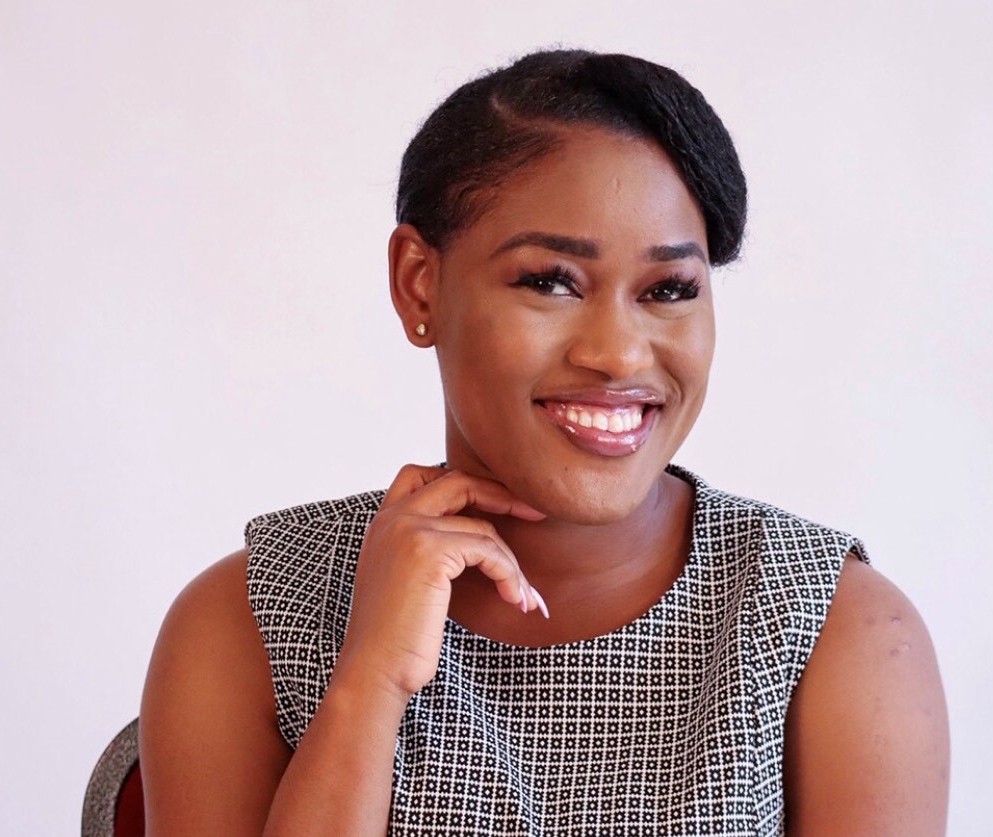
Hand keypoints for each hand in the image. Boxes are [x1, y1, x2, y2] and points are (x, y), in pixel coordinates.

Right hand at [333, 465, 546, 700]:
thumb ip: (426, 549)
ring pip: (482, 526)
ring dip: (511, 562)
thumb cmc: (396, 639)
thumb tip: (478, 536)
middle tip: (535, 512)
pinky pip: (487, 549)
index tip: (498, 500)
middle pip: (458, 481)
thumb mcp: (406, 581)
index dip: (464, 480)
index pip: (422, 475)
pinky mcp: (429, 550)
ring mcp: (408, 529)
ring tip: (524, 595)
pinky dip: (509, 575)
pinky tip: (515, 600)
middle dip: (501, 494)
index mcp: (383, 523)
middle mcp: (392, 517)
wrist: (374, 671)